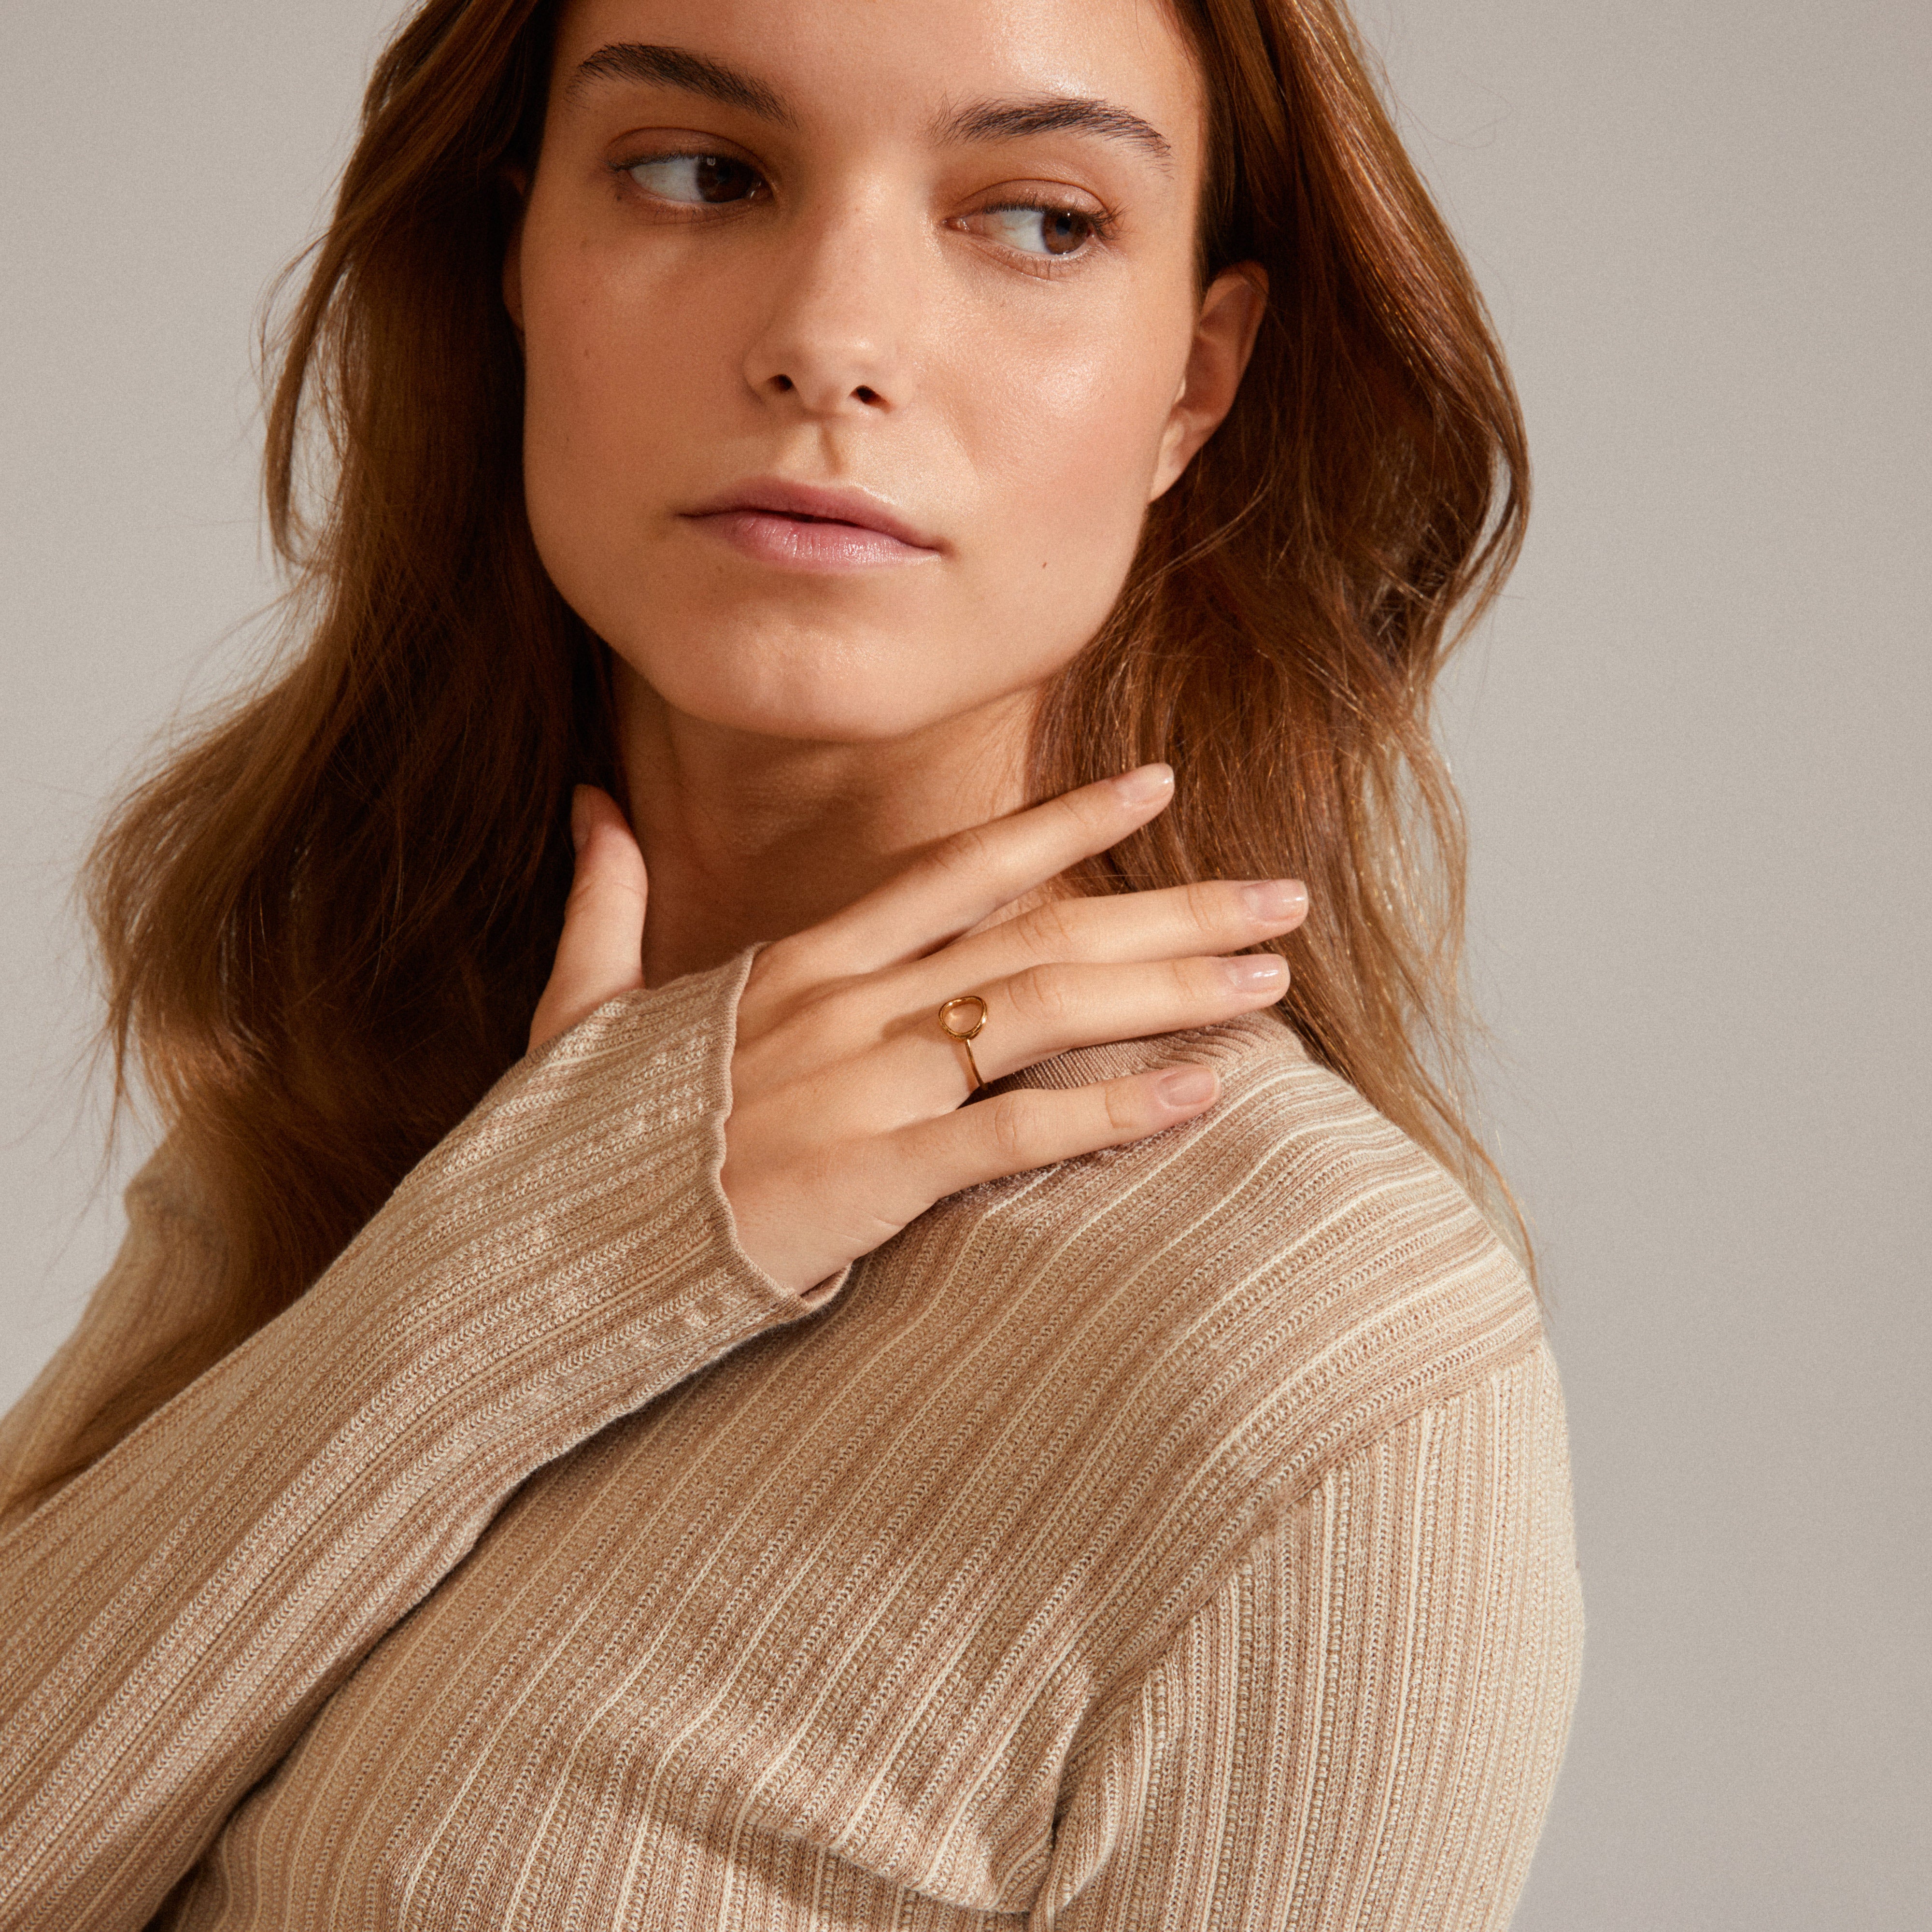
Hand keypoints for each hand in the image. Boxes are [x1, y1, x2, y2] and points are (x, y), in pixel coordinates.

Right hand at [530, 769, 1309, 1297]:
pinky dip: (1112, 1111)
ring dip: (1169, 994)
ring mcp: (862, 1087)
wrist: (542, 1252)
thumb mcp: (578, 1004)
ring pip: (1044, 1014)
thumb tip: (594, 806)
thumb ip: (607, 898)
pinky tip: (1201, 1094)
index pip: (957, 866)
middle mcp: (845, 1006)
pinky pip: (1017, 1133)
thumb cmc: (571, 1138)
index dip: (1065, 822)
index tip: (1158, 784)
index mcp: (796, 963)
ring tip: (1271, 981)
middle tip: (1281, 897)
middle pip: (1039, 934)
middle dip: (1171, 910)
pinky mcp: (872, 1177)